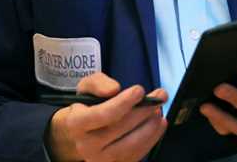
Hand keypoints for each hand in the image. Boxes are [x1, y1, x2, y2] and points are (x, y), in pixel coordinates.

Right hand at [45, 72, 167, 161]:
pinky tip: (158, 123)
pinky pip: (137, 153)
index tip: (140, 90)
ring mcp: (101, 159)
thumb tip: (114, 89)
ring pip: (132, 143)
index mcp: (77, 124)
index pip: (103, 114)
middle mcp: (87, 146)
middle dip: (144, 110)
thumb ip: (98, 83)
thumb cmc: (86, 107)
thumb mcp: (85, 88)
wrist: (79, 134)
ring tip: (158, 109)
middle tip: (160, 96)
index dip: (123, 102)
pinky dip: (152, 137)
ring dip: (151, 125)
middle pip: (121, 128)